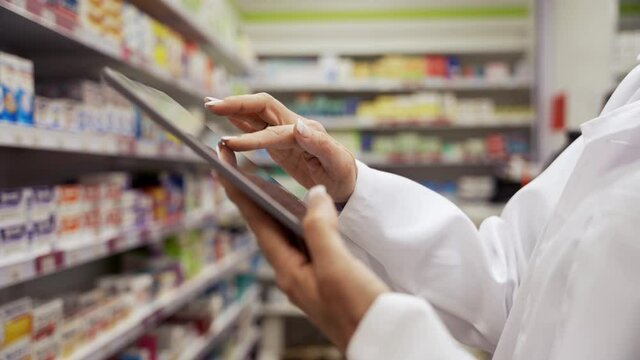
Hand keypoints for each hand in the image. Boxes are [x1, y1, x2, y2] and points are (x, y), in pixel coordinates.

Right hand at [206, 93, 356, 202]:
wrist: (347, 182)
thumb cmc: (343, 175)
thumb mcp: (337, 163)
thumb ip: (320, 143)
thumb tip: (299, 125)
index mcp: (306, 132)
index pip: (273, 130)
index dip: (252, 137)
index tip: (230, 144)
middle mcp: (294, 127)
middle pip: (262, 107)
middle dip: (236, 105)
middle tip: (210, 105)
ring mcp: (286, 133)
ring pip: (257, 115)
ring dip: (234, 109)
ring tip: (211, 106)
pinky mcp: (281, 143)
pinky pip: (258, 128)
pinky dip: (241, 121)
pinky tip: (227, 118)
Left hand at [217, 144, 388, 350]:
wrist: (385, 340)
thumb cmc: (358, 310)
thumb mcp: (336, 266)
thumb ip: (320, 228)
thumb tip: (313, 194)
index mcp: (288, 270)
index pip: (258, 223)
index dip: (239, 194)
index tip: (222, 169)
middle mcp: (294, 272)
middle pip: (266, 227)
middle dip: (250, 197)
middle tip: (236, 169)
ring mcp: (310, 275)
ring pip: (286, 233)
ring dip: (273, 207)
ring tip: (261, 183)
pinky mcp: (328, 275)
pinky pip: (307, 240)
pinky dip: (302, 220)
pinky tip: (307, 211)